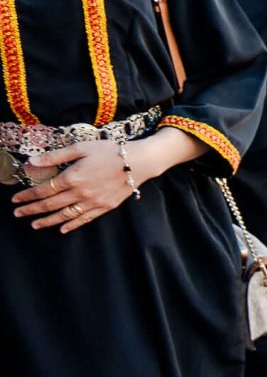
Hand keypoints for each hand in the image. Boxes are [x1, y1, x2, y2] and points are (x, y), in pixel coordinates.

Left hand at [13, 140, 139, 233]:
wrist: (139, 162)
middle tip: (18, 214)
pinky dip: (72, 225)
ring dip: (47, 221)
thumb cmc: (110, 151)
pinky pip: (84, 219)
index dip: (28, 196)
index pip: (43, 190)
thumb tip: (32, 161)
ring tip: (34, 225)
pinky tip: (62, 229)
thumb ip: (56, 155)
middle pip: (50, 205)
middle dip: (32, 210)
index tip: (16, 200)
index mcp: (72, 177)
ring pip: (65, 215)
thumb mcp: (81, 147)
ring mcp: (93, 202)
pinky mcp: (105, 207)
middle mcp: (80, 192)